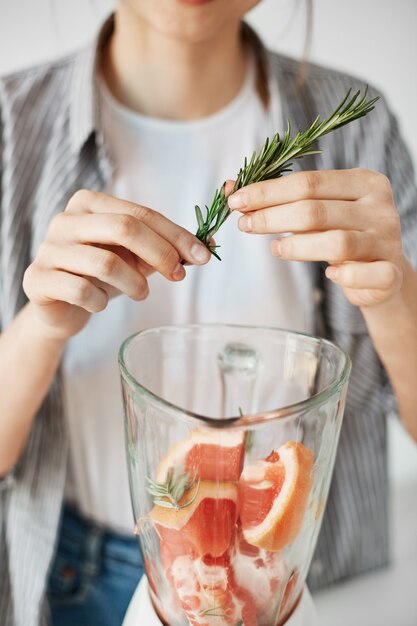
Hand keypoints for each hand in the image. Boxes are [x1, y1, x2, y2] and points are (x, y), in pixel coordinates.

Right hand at [23, 190, 210, 339]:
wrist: (60, 306)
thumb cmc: (100, 276)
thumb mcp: (135, 258)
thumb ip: (165, 249)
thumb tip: (208, 246)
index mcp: (89, 204)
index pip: (141, 213)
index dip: (176, 235)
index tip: (203, 255)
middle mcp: (66, 220)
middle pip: (125, 227)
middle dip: (161, 253)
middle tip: (178, 276)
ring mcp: (49, 248)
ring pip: (105, 263)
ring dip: (134, 284)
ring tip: (141, 293)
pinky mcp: (37, 279)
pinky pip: (81, 291)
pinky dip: (100, 302)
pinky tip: (101, 303)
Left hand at [228, 169, 404, 308]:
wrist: (381, 274)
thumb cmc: (342, 235)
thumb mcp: (318, 212)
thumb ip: (282, 200)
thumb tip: (230, 188)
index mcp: (364, 182)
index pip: (309, 182)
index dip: (268, 192)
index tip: (236, 200)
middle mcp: (379, 208)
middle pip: (316, 210)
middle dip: (272, 217)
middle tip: (244, 224)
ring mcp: (387, 241)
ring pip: (337, 243)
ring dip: (297, 247)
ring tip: (274, 249)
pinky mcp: (391, 274)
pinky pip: (368, 275)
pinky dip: (346, 276)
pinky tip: (328, 276)